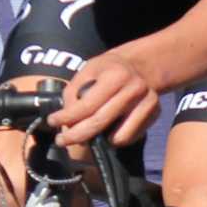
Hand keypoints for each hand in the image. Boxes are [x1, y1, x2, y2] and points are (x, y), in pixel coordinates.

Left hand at [50, 46, 166, 152]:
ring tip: (87, 133)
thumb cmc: (109, 69)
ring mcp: (148, 103)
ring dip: (98, 140)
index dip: (67, 117)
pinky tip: (108, 128)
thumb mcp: (87, 71)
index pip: (88, 105)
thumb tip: (67, 122)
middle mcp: (135, 89)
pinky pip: (129, 137)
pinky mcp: (154, 114)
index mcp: (116, 75)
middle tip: (62, 140)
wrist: (141, 66)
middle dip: (77, 135)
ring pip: (117, 136)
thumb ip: (74, 93)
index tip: (52, 122)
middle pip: (100, 123)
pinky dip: (114, 138)